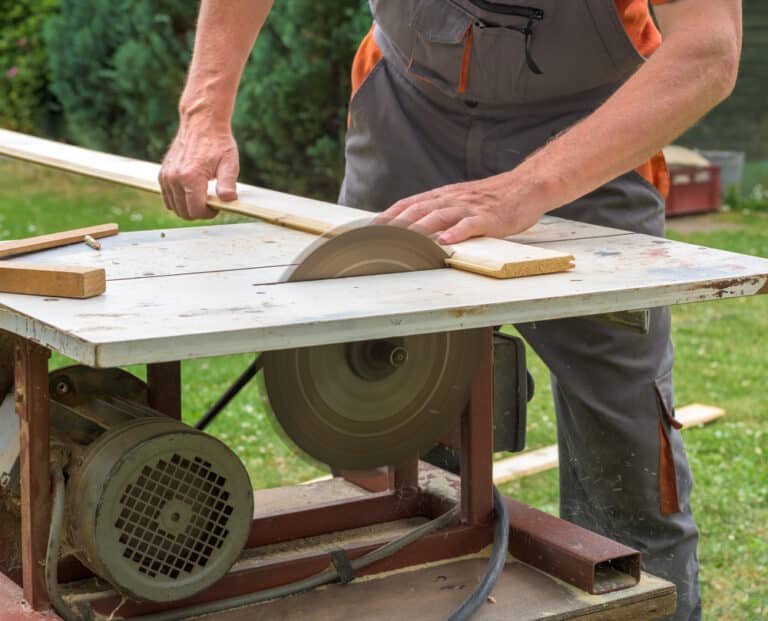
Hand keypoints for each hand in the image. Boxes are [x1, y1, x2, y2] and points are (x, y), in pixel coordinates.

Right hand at [159, 121, 239, 219]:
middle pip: (184, 212)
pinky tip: (191, 191)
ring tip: (202, 196)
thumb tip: (229, 200)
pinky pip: (168, 198)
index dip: (209, 213)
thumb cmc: (218, 143)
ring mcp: (166, 176)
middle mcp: (174, 178)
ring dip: (188, 207)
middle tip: (211, 202)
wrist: (201, 123)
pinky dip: (179, 200)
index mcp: (190, 177)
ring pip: (174, 208)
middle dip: (199, 212)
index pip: (196, 211)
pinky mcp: (162, 174)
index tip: (217, 206)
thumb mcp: (230, 163)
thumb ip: (228, 184)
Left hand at [377, 176, 543, 243]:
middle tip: (376, 239)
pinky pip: (470, 225)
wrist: (526, 185)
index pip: (409, 204)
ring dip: (418, 230)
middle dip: (395, 225)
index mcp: (443, 196)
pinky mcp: (489, 217)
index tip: (368, 229)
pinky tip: (445, 242)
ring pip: (439, 216)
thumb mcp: (460, 200)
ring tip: (401, 243)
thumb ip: (438, 210)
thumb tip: (413, 224)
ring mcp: (470, 207)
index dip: (388, 216)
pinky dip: (456, 233)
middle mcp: (452, 199)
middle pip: (418, 210)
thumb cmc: (492, 198)